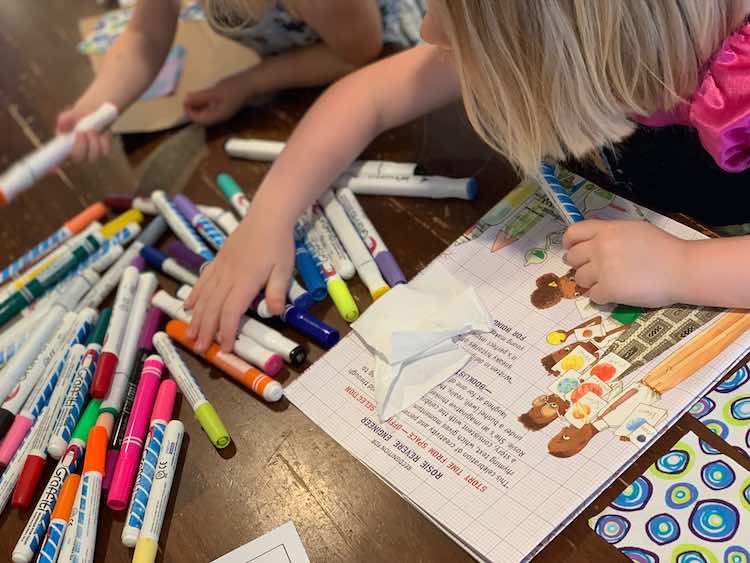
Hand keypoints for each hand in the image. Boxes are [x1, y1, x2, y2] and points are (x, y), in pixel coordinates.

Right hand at [56, 104, 112, 162]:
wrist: (100, 110)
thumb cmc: (82, 113)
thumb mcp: (73, 113)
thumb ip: (66, 119)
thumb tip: (61, 127)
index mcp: (63, 145)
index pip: (56, 160)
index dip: (53, 167)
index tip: (54, 169)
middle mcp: (75, 152)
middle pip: (78, 160)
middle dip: (81, 147)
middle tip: (82, 132)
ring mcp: (90, 153)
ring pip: (93, 157)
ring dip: (93, 143)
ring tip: (91, 129)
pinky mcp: (102, 151)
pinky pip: (105, 151)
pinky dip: (104, 140)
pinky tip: (102, 131)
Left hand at [183, 73, 249, 125]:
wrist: (249, 84)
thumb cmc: (232, 88)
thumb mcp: (214, 92)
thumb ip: (200, 97)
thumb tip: (186, 101)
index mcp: (217, 116)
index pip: (199, 120)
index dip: (189, 113)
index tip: (184, 102)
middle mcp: (220, 117)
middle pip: (202, 119)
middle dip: (192, 110)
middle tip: (186, 99)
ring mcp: (223, 112)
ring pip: (206, 113)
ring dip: (198, 106)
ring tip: (191, 97)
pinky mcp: (224, 107)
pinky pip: (211, 108)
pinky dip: (204, 103)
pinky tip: (201, 95)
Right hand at [184, 205, 294, 351]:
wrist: (266, 216)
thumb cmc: (278, 244)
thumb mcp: (284, 269)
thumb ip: (278, 292)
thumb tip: (274, 313)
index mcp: (245, 281)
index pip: (231, 311)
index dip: (226, 331)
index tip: (225, 348)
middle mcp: (228, 277)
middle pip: (212, 308)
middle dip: (206, 330)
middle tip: (200, 349)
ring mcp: (220, 268)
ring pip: (203, 296)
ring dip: (196, 317)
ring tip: (190, 334)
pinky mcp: (217, 261)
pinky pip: (202, 281)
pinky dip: (193, 295)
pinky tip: (187, 307)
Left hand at [563, 220, 687, 306]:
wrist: (682, 268)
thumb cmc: (663, 248)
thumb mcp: (634, 230)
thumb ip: (610, 234)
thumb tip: (591, 243)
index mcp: (607, 230)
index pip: (573, 233)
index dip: (569, 243)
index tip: (572, 249)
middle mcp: (600, 247)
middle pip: (573, 257)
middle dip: (580, 265)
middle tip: (594, 270)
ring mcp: (603, 268)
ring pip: (579, 278)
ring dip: (590, 282)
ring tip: (608, 282)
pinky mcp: (609, 289)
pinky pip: (593, 296)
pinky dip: (603, 297)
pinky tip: (617, 293)